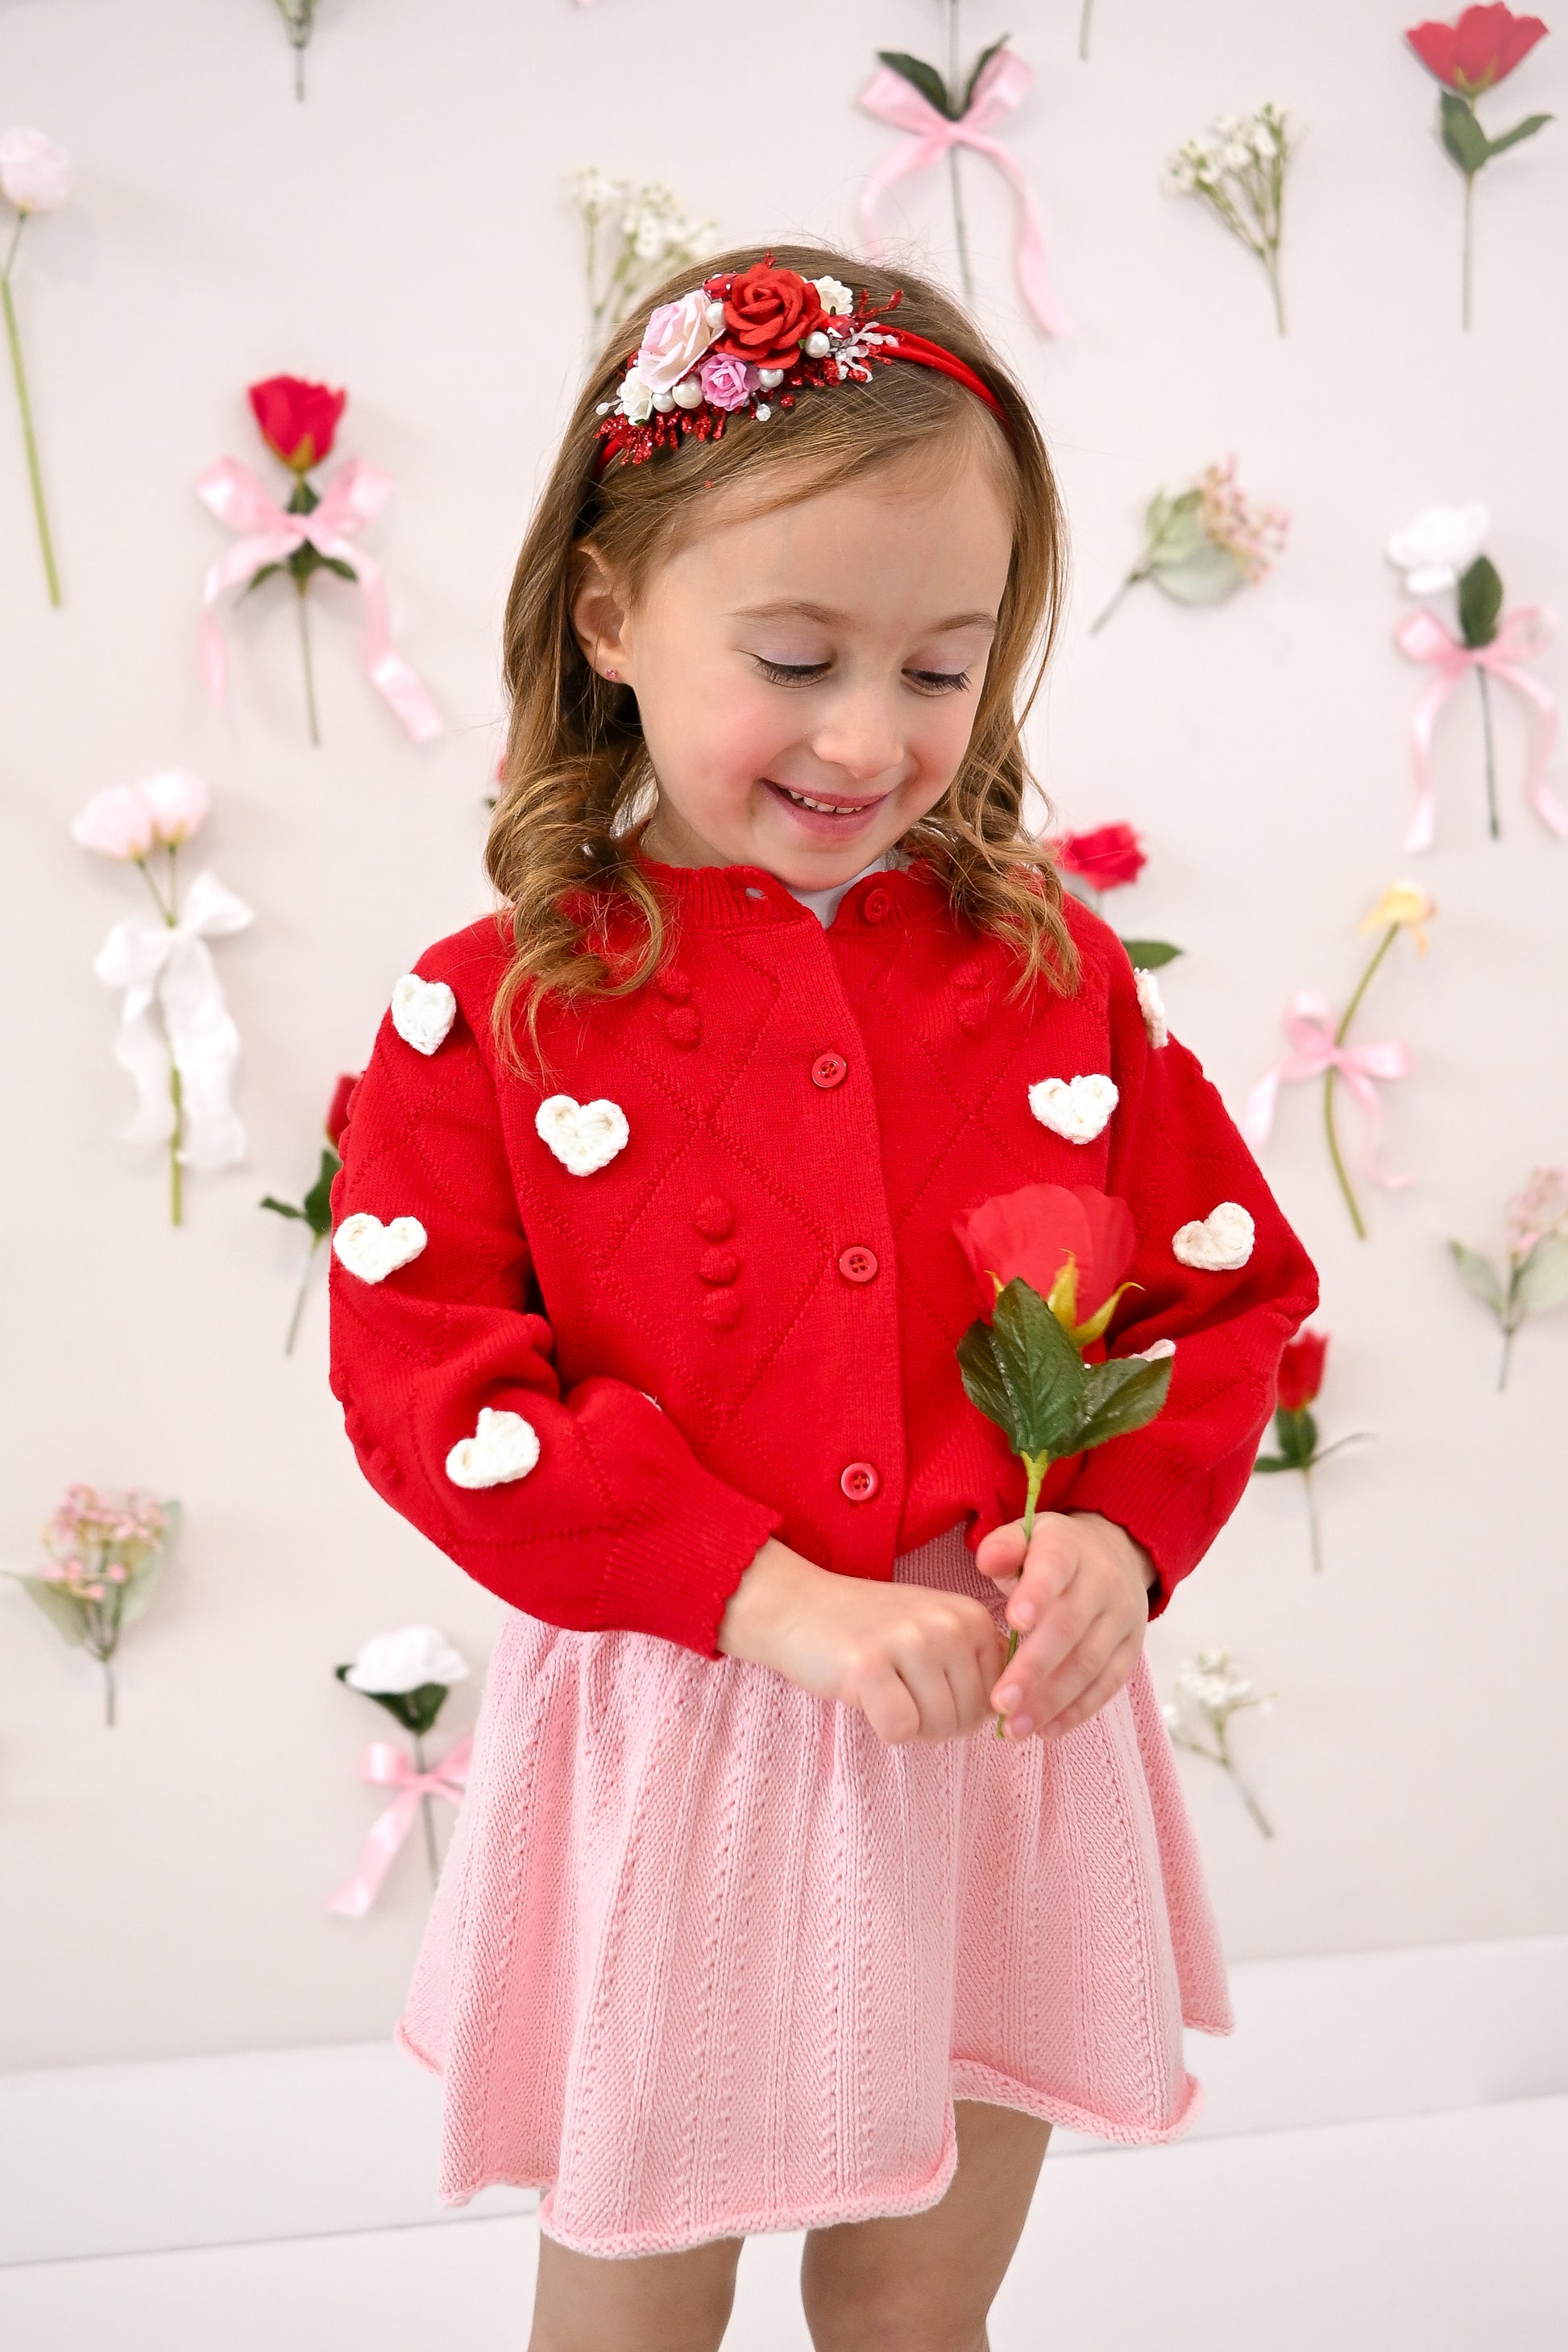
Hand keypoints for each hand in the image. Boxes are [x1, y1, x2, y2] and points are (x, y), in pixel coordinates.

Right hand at [717, 1537, 1006, 1744]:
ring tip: (882, 1688)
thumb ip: (976, 1667)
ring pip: (938, 1728)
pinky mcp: (870, 1664)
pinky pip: (899, 1730)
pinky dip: (881, 1726)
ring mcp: (911, 1640)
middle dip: (935, 1721)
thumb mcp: (935, 1632)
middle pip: (970, 1719)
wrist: (798, 1606)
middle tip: (899, 1688)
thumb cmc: (871, 1631)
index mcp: (973, 1617)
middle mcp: (950, 1623)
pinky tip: (864, 1694)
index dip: (963, 1708)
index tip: (928, 1684)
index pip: (999, 1699)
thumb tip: (1010, 1720)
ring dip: (908, 1724)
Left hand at [973, 1511, 1153, 1742]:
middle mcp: (1103, 1582)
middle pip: (1069, 1628)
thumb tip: (987, 1562)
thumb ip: (1002, 1548)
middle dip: (1033, 1669)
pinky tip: (1047, 1730)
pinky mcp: (1131, 1649)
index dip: (1036, 1595)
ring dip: (1051, 1701)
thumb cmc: (1051, 1555)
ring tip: (1015, 1727)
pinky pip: (1108, 1684)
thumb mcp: (1026, 1537)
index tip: (1012, 1624)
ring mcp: (1122, 1618)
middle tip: (1000, 1702)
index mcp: (1069, 1550)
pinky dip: (1078, 1711)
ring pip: (1088, 1664)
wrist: (1115, 1553)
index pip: (1054, 1569)